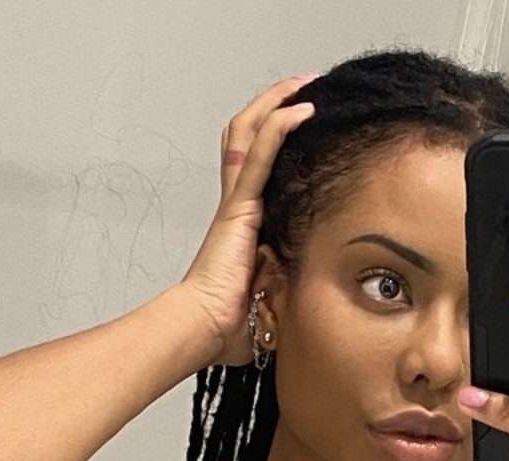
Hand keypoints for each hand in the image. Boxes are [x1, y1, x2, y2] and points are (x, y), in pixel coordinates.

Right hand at [179, 73, 317, 366]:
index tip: (303, 126)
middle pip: (248, 137)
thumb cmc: (226, 326)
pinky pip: (259, 154)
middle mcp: (237, 207)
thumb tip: (305, 306)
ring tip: (305, 84)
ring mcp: (237, 203)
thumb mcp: (267, 307)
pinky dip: (279, 126)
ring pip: (250, 132)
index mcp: (242, 227)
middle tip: (305, 89)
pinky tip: (301, 109)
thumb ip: (283, 297)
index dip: (275, 141)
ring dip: (277, 102)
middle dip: (274, 107)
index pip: (257, 168)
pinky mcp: (240, 207)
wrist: (203, 328)